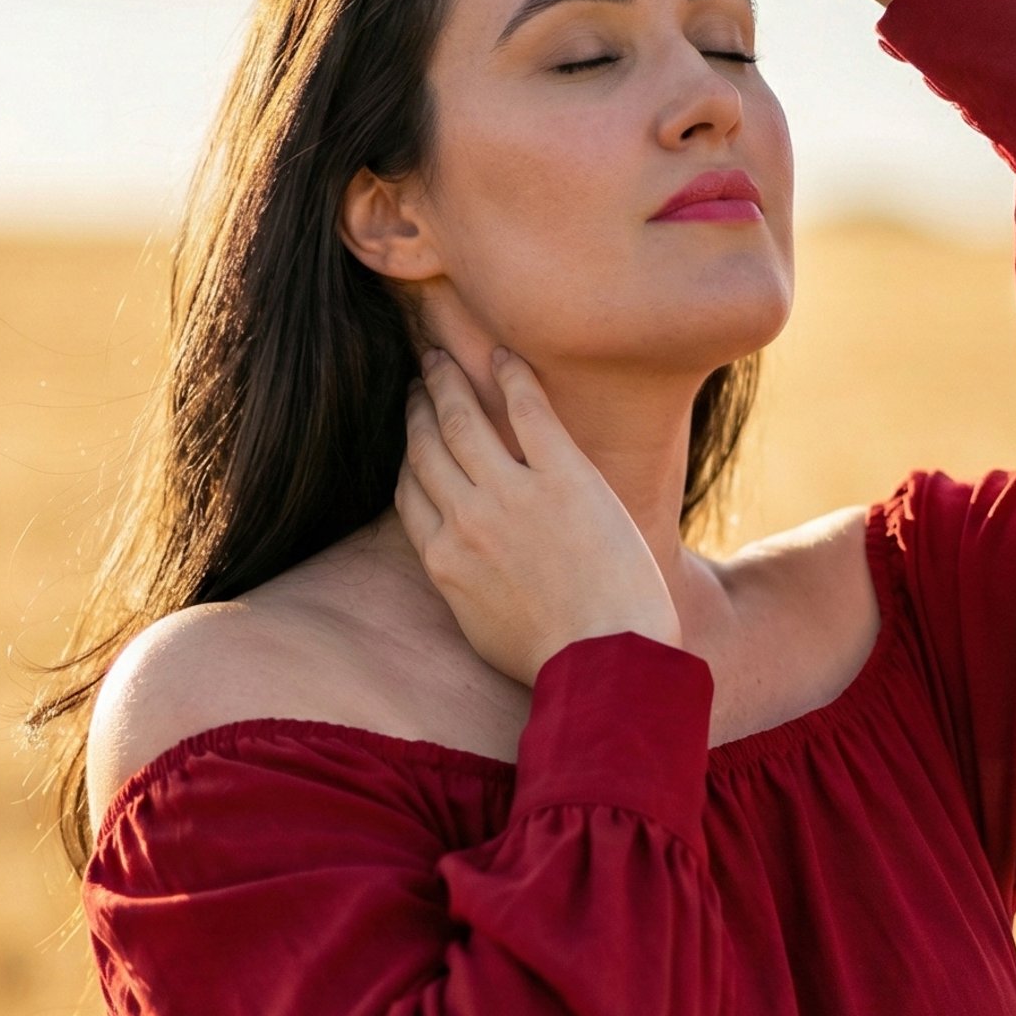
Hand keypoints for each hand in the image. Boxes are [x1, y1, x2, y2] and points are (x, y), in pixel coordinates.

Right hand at [395, 346, 683, 687]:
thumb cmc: (553, 655)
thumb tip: (455, 558)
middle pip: (427, 446)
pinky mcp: (564, 476)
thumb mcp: (481, 627)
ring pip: (463, 420)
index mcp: (443, 559)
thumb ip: (459, 582)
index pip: (409, 489)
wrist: (606, 660)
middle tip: (420, 379)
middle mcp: (466, 519)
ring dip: (449, 383)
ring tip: (442, 360)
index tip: (414, 434)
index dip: (409, 454)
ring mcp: (512, 494)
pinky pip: (528, 410)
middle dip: (419, 407)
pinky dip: (512, 377)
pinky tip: (504, 355)